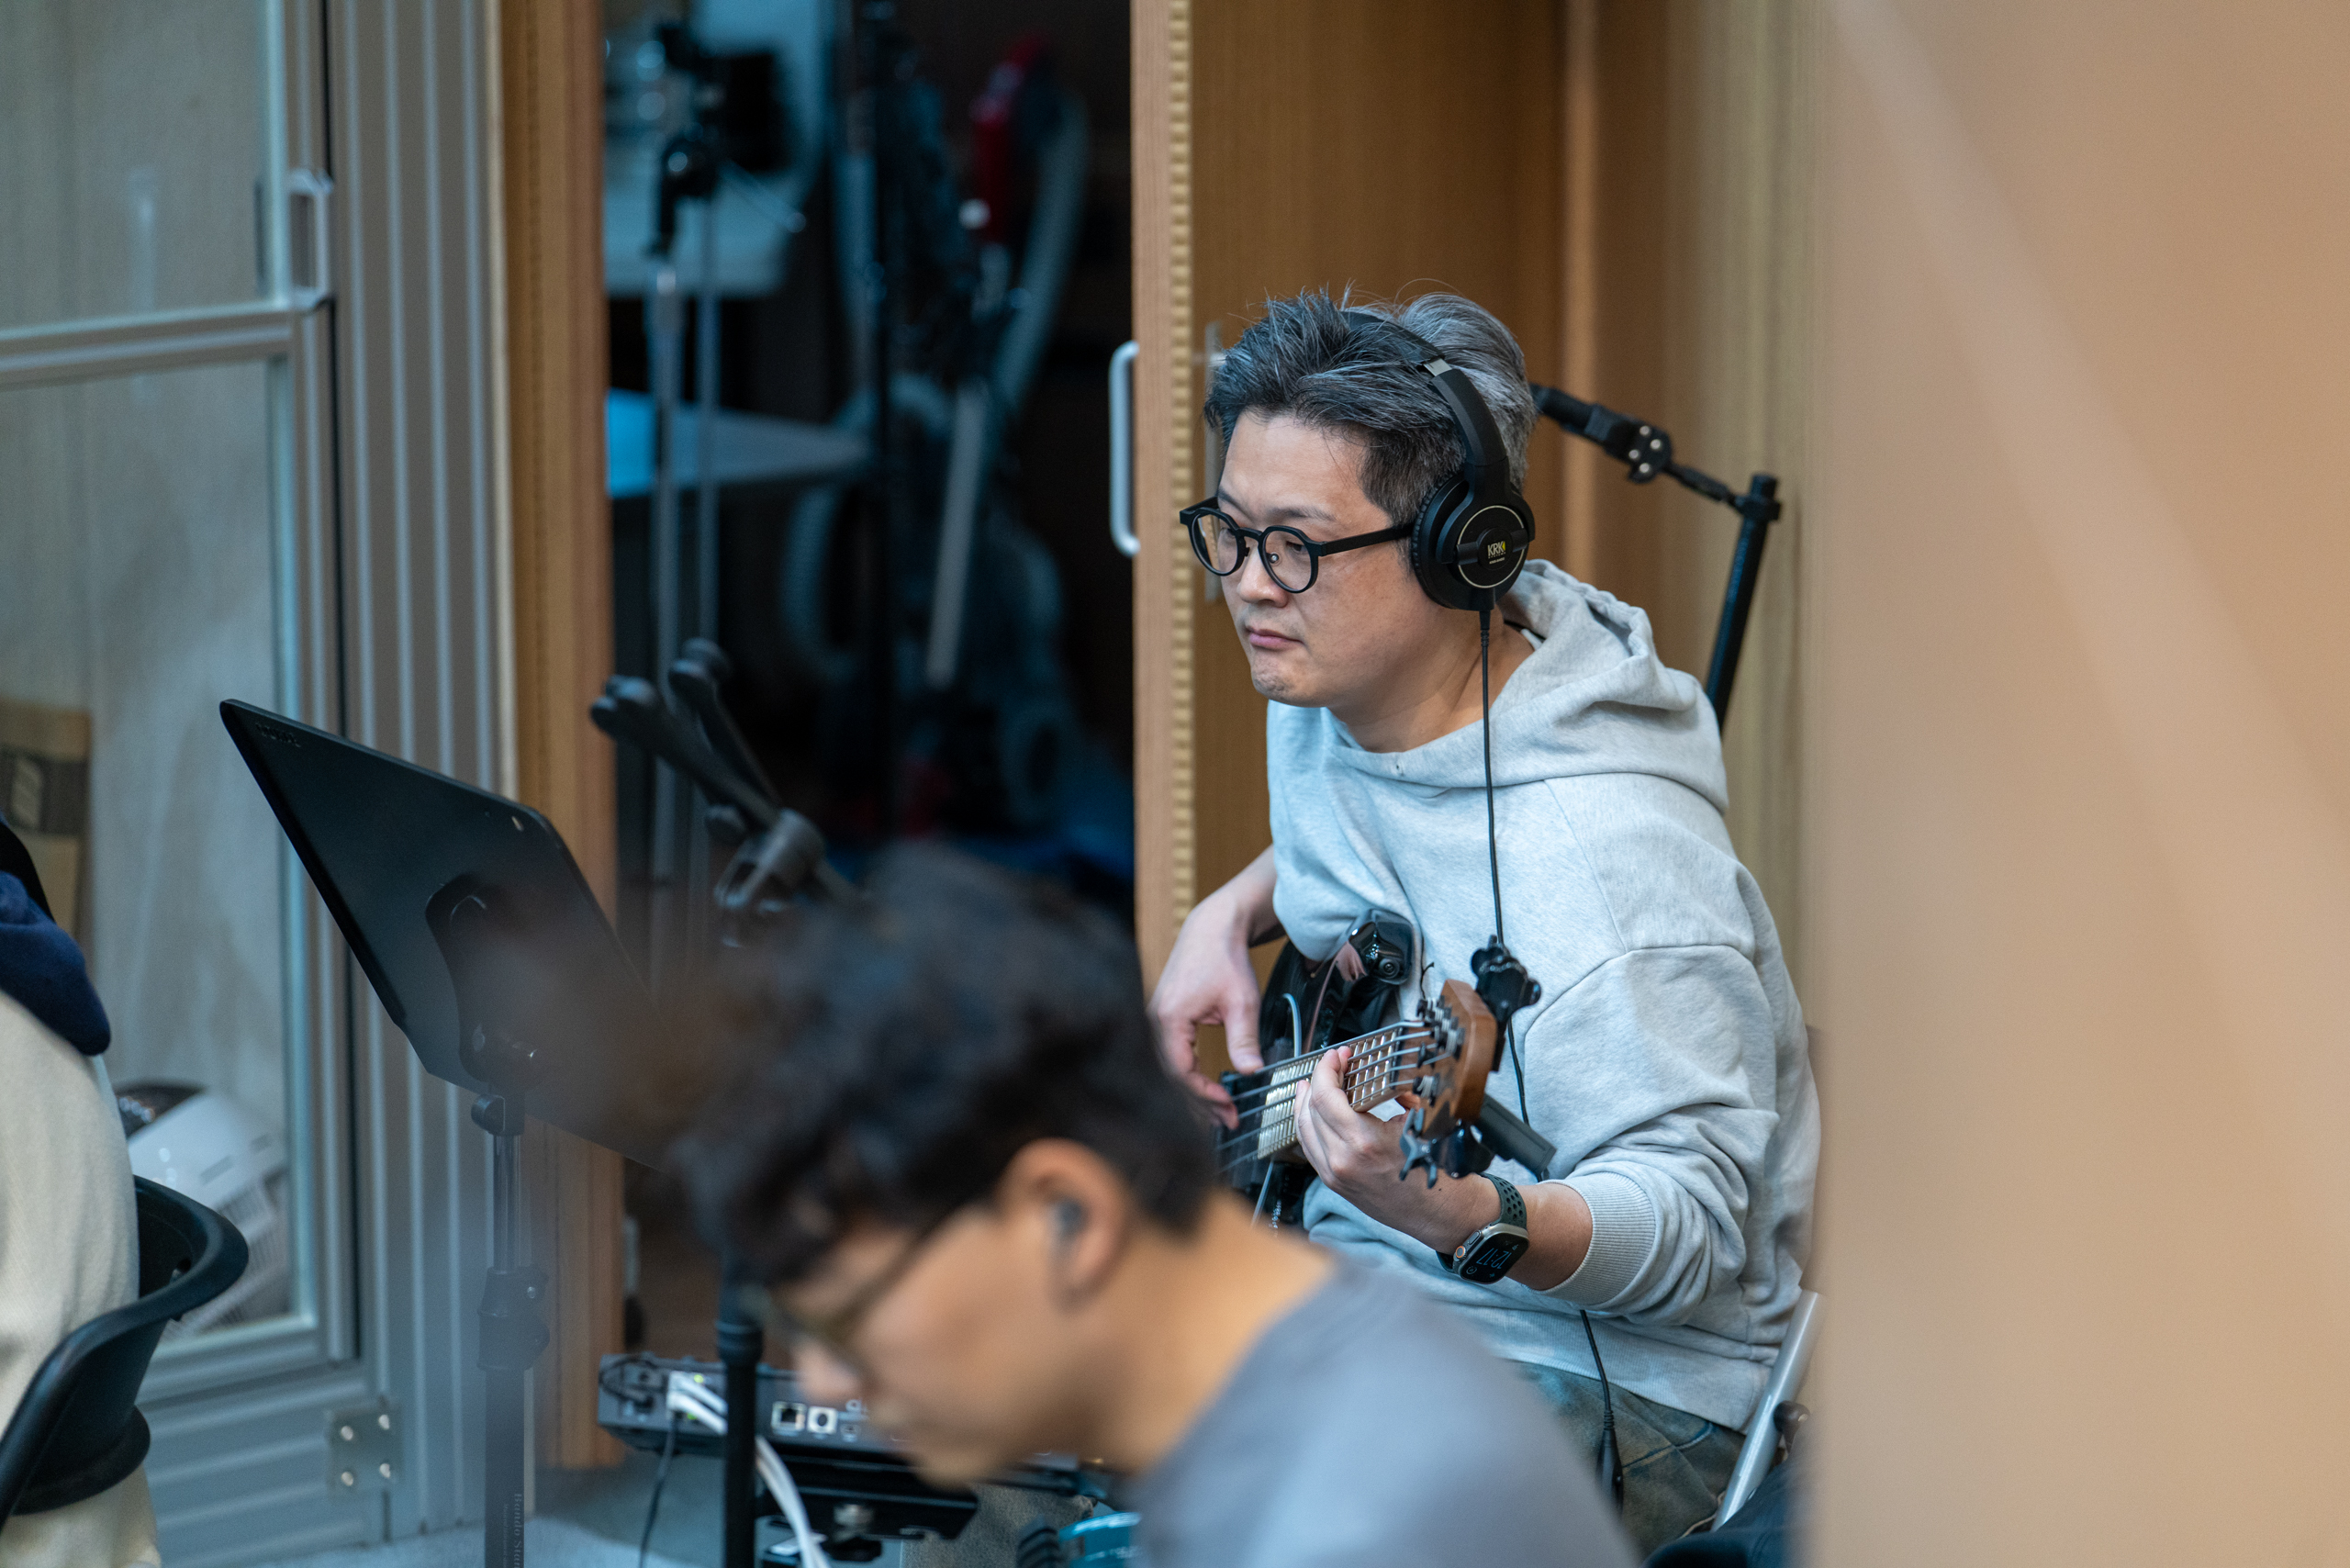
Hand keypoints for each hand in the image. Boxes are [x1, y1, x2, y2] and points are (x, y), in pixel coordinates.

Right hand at [1148, 854, 1276, 1126]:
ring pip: (1169, 1068)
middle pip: (1170, 1076)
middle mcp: (1154, 1021)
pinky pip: (1171, 1056)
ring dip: (1193, 1091)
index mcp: (1169, 1019)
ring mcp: (1155, 1020)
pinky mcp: (1162, 1019)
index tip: (1229, 1105)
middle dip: (1198, 1101)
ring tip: (1220, 1111)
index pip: (1180, 1071)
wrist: (1212, 928)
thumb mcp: (1242, 1001)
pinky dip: (1188, 1075)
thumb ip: (1244, 1038)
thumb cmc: (1225, 958)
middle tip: (1227, 1120)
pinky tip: (1207, 1088)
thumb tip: (1252, 1073)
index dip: (1203, 1094)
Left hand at [1295, 1046, 1560, 1264]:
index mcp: (1363, 1142)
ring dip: (1305, 1103)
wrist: (1440, 1213)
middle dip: (1318, 1080)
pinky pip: (1310, 1149)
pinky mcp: (1335, 1184)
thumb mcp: (1419, 1124)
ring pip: (1304, 1130)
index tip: (1337, 1055)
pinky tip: (1313, 1115)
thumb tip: (1385, 1078)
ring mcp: (1335, 1175)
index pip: (1326, 1097)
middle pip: (1312, 1110)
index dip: (1327, 1069)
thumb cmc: (1435, 1172)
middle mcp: (1343, 1160)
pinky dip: (1308, 1127)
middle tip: (1331, 1065)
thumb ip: (1398, 1097)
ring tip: (1310, 1085)